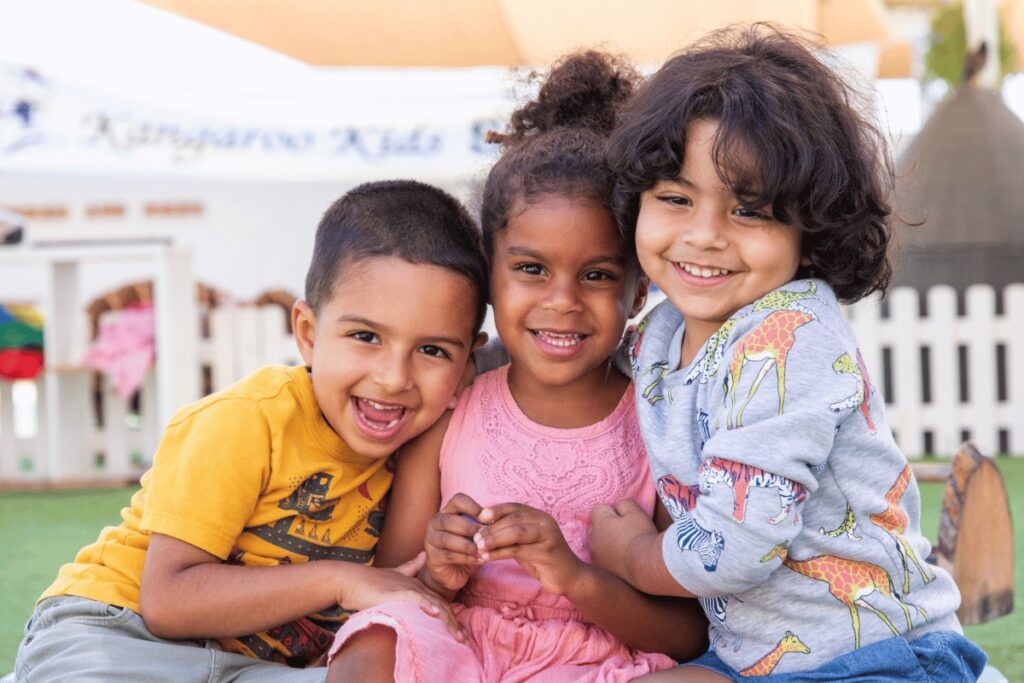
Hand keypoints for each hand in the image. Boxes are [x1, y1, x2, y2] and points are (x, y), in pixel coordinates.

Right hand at [335, 553, 464, 639]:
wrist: (351, 579)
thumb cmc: (369, 581)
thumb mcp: (394, 574)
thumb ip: (410, 567)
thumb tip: (423, 555)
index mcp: (417, 585)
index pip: (439, 601)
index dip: (451, 615)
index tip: (459, 630)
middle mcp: (416, 585)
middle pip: (442, 604)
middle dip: (454, 622)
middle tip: (463, 637)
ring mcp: (408, 587)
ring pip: (434, 603)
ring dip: (448, 620)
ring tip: (457, 634)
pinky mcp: (398, 591)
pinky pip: (417, 598)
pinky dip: (428, 605)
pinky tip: (437, 612)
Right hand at [423, 493, 485, 597]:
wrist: (453, 572)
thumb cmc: (467, 548)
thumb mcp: (476, 535)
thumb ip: (482, 527)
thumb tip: (497, 521)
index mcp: (448, 511)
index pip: (457, 500)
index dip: (472, 506)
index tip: (486, 518)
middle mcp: (436, 523)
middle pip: (450, 520)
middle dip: (469, 528)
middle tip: (484, 536)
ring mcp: (431, 540)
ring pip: (447, 539)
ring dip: (468, 545)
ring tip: (482, 551)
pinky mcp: (432, 557)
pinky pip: (449, 555)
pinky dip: (466, 558)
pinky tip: (478, 560)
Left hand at [475, 503, 583, 596]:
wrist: (570, 577)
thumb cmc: (543, 559)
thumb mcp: (526, 543)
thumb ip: (510, 534)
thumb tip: (484, 527)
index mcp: (539, 516)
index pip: (515, 507)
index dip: (497, 510)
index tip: (479, 515)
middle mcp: (545, 522)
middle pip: (514, 519)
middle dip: (492, 527)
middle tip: (475, 536)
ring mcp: (548, 536)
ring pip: (517, 532)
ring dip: (495, 539)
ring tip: (478, 546)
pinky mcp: (548, 552)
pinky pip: (519, 550)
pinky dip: (500, 553)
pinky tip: (487, 558)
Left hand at [590, 499, 658, 583]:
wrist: (646, 566)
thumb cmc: (641, 535)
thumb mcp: (636, 512)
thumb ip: (624, 504)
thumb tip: (619, 506)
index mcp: (599, 522)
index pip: (599, 508)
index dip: (612, 511)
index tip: (625, 518)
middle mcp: (592, 539)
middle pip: (595, 526)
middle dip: (606, 526)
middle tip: (625, 531)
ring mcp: (596, 556)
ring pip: (598, 543)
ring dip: (607, 542)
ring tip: (625, 547)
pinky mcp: (602, 570)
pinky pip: (603, 559)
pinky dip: (610, 557)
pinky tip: (623, 560)